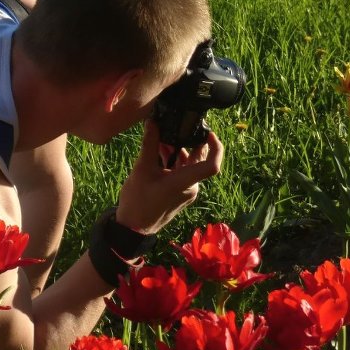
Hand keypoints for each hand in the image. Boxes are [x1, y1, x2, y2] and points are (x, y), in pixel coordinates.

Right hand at [115, 120, 223, 234]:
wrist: (133, 227)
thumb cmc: (138, 201)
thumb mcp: (142, 170)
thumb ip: (149, 144)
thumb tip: (152, 122)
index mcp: (185, 182)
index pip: (211, 165)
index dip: (216, 147)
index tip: (208, 132)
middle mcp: (190, 187)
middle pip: (198, 160)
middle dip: (188, 141)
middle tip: (177, 125)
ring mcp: (186, 191)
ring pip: (188, 165)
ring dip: (177, 150)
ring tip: (162, 136)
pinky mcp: (179, 193)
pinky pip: (181, 172)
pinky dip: (173, 161)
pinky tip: (159, 150)